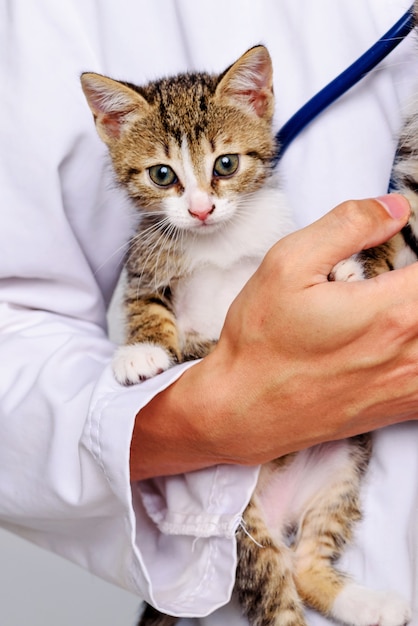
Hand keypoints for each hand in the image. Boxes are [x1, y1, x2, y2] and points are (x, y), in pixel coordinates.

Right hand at [131, 195, 417, 479]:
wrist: (245, 410)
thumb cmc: (261, 342)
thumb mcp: (288, 264)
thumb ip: (347, 225)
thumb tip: (395, 208)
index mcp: (392, 311)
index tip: (404, 246)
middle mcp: (412, 352)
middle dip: (416, 282)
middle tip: (396, 275)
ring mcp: (412, 385)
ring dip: (417, 312)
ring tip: (397, 300)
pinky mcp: (404, 405)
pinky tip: (403, 338)